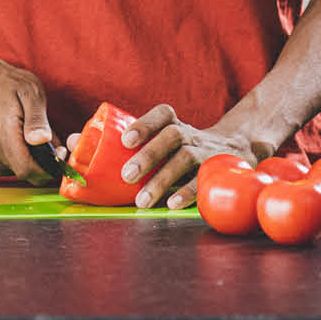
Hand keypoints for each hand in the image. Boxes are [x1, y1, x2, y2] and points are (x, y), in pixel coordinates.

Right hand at [0, 52, 60, 185]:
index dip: (46, 170)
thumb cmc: (8, 83)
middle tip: (55, 147)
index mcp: (4, 130)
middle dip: (43, 165)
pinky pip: (6, 166)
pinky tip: (26, 145)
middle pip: (22, 171)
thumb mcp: (30, 92)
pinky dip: (19, 160)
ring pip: (15, 170)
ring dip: (32, 162)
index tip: (60, 159)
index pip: (25, 167)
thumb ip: (37, 119)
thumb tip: (43, 140)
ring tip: (40, 140)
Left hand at [116, 104, 275, 209]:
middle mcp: (192, 135)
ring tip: (142, 201)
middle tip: (127, 175)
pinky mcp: (219, 170)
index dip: (144, 125)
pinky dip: (187, 192)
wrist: (240, 149)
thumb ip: (134, 146)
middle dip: (149, 155)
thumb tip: (80, 149)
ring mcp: (207, 152)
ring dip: (163, 179)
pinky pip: (204, 179)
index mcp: (176, 125)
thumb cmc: (186, 149)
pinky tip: (172, 203)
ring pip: (186, 159)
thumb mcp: (168, 140)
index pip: (163, 115)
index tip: (126, 140)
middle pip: (173, 136)